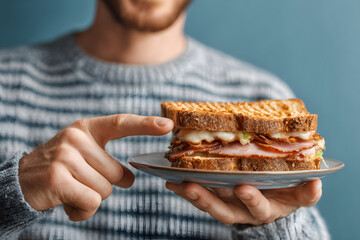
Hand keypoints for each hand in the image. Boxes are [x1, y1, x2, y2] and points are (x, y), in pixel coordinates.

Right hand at [19, 114, 172, 220]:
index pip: (121, 123)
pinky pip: (92, 202)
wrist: (21, 180)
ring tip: (72, 190)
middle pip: (117, 173)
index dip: (146, 124)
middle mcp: (77, 138)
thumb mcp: (83, 155)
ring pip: (106, 190)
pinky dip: (83, 210)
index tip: (168, 124)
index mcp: (87, 128)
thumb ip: (107, 160)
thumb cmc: (61, 168)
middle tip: (81, 181)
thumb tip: (130, 178)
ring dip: (92, 198)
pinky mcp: (58, 178)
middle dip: (106, 185)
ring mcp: (66, 157)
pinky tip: (68, 203)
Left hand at [166, 180, 321, 224]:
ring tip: (176, 183)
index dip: (251, 200)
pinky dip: (184, 190)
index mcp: (262, 208)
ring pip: (207, 203)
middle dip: (207, 200)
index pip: (257, 207)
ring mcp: (226, 205)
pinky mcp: (215, 198)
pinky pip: (198, 196)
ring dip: (191, 194)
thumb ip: (307, 192)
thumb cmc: (284, 195)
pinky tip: (170, 180)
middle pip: (222, 209)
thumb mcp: (298, 196)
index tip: (244, 188)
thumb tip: (316, 182)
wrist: (271, 202)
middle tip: (192, 187)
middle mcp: (240, 210)